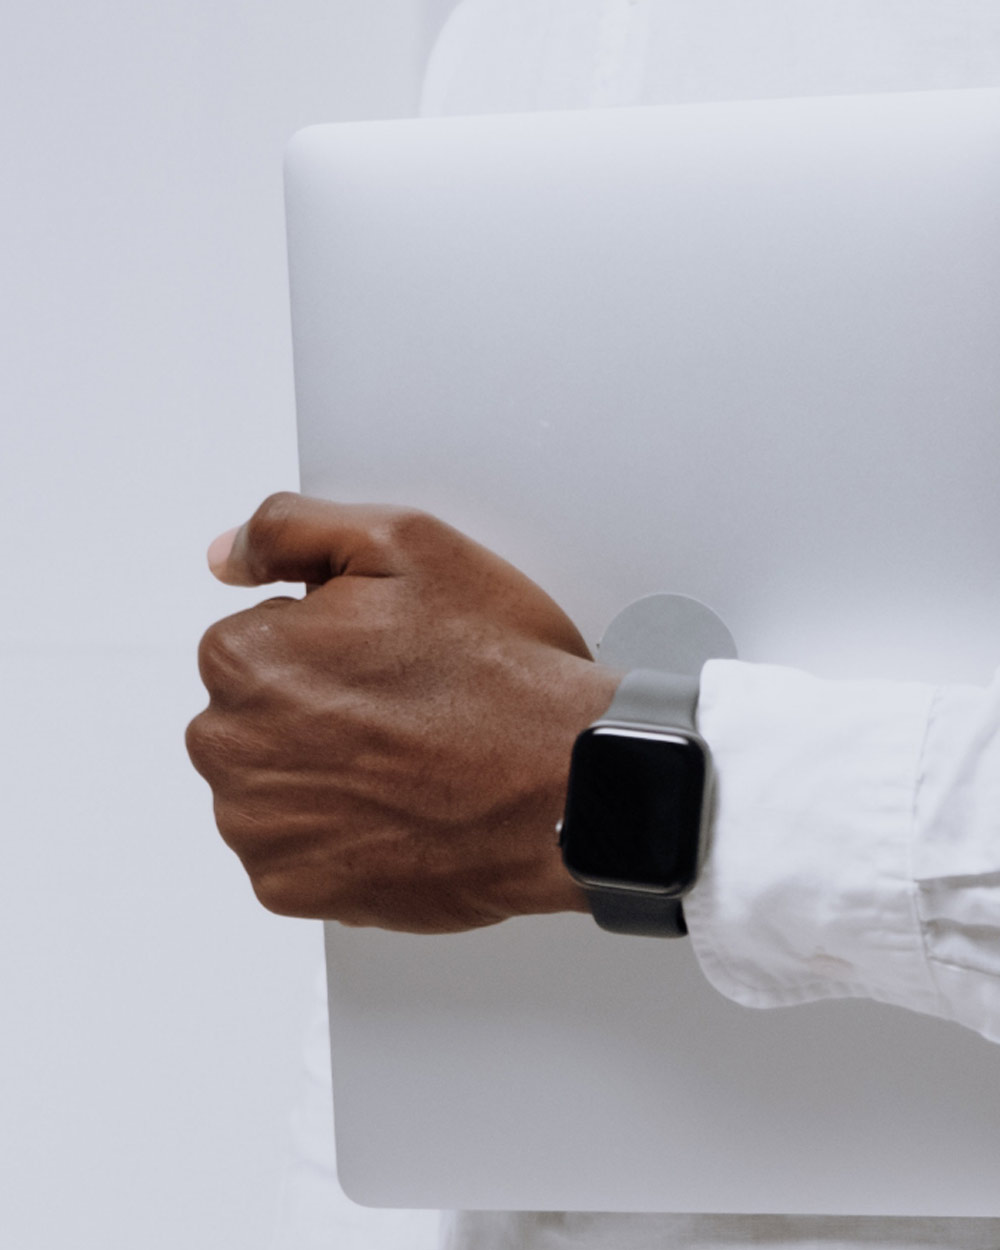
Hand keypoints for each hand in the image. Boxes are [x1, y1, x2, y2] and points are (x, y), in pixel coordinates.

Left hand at [185, 493, 620, 932]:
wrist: (569, 787)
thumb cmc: (499, 674)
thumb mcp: (404, 542)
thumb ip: (290, 530)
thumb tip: (227, 556)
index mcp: (242, 658)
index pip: (256, 636)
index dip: (330, 638)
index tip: (386, 654)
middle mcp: (230, 748)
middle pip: (255, 713)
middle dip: (315, 706)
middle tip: (405, 706)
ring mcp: (259, 828)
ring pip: (273, 783)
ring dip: (323, 772)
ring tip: (408, 760)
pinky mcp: (293, 888)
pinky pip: (295, 849)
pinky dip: (337, 834)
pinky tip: (398, 810)